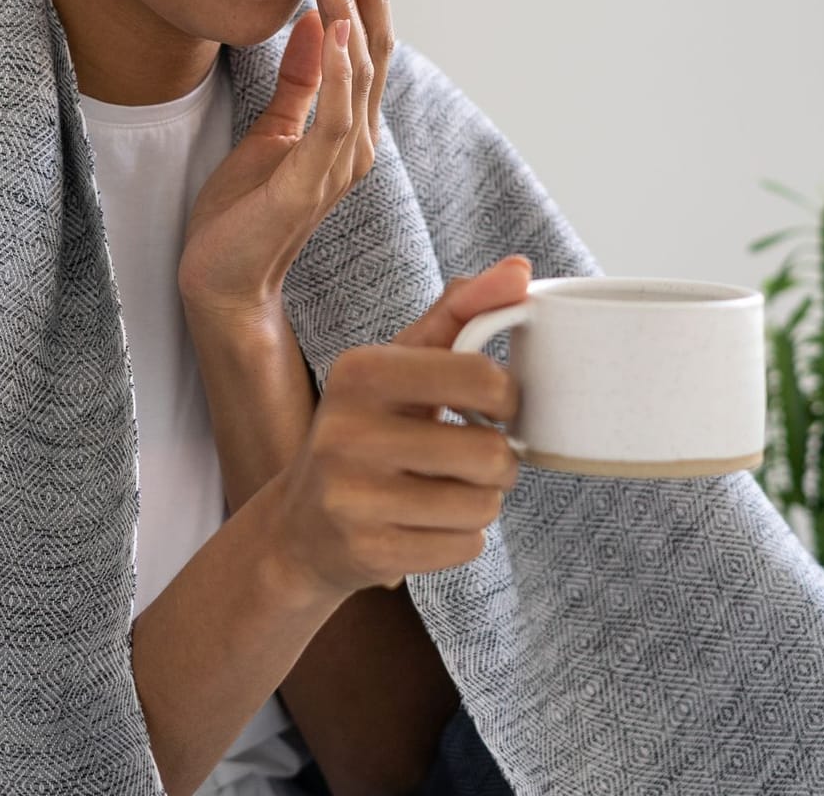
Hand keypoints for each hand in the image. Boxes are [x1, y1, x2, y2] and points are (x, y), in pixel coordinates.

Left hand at [178, 0, 393, 325]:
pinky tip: (329, 28)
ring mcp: (339, 163)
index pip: (367, 48)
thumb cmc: (242, 217)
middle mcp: (357, 143)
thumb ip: (295, 85)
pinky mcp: (310, 181)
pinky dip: (335, 70)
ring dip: (347, 10)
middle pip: (374, 49)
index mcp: (348, 130)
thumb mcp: (269, 133)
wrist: (223, 282)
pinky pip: (333, 116)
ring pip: (357, 72)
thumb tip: (312, 27)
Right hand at [258, 256, 533, 605]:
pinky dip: (460, 538)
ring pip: (483, 505)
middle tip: (473, 457)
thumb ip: (460, 312)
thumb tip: (521, 270)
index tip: (493, 406)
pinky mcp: (367, 553)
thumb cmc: (366, 430)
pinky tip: (424, 524)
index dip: (507, 397)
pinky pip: (465, 547)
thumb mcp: (398, 363)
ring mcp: (352, 498)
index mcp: (359, 373)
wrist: (302, 526)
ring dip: (482, 501)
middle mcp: (347, 433)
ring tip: (446, 489)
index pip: (481, 377)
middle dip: (499, 461)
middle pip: (491, 453)